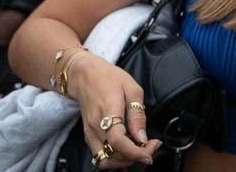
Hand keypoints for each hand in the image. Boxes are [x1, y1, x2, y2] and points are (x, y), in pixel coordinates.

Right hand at [70, 53, 161, 168]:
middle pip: (113, 154)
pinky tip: (127, 148)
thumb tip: (142, 137)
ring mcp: (90, 133)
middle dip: (135, 157)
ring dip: (124, 160)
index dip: (134, 152)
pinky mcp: (88, 136)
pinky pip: (100, 155)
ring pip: (106, 160)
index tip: (149, 154)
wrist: (85, 74)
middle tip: (150, 147)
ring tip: (139, 149)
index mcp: (108, 111)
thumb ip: (137, 115)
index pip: (117, 140)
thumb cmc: (108, 78)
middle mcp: (95, 126)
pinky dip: (115, 157)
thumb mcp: (132, 89)